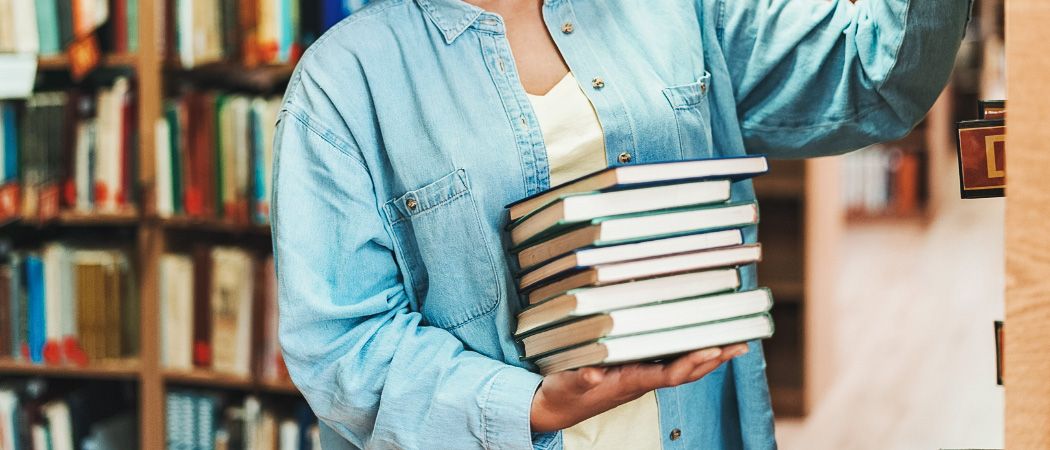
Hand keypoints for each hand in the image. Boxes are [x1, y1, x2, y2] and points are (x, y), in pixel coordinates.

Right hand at [529, 343, 749, 432]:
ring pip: (681, 369)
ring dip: (708, 358)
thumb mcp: (566, 385)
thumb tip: (593, 375)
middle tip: (740, 344)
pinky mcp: (635, 372)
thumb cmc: (562, 394)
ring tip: (733, 343)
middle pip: (685, 372)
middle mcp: (640, 380)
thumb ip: (580, 378)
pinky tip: (701, 345)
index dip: (692, 362)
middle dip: (713, 359)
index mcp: (628, 382)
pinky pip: (670, 363)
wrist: (555, 409)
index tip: (714, 349)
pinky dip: (689, 354)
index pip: (668, 374)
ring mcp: (640, 377)